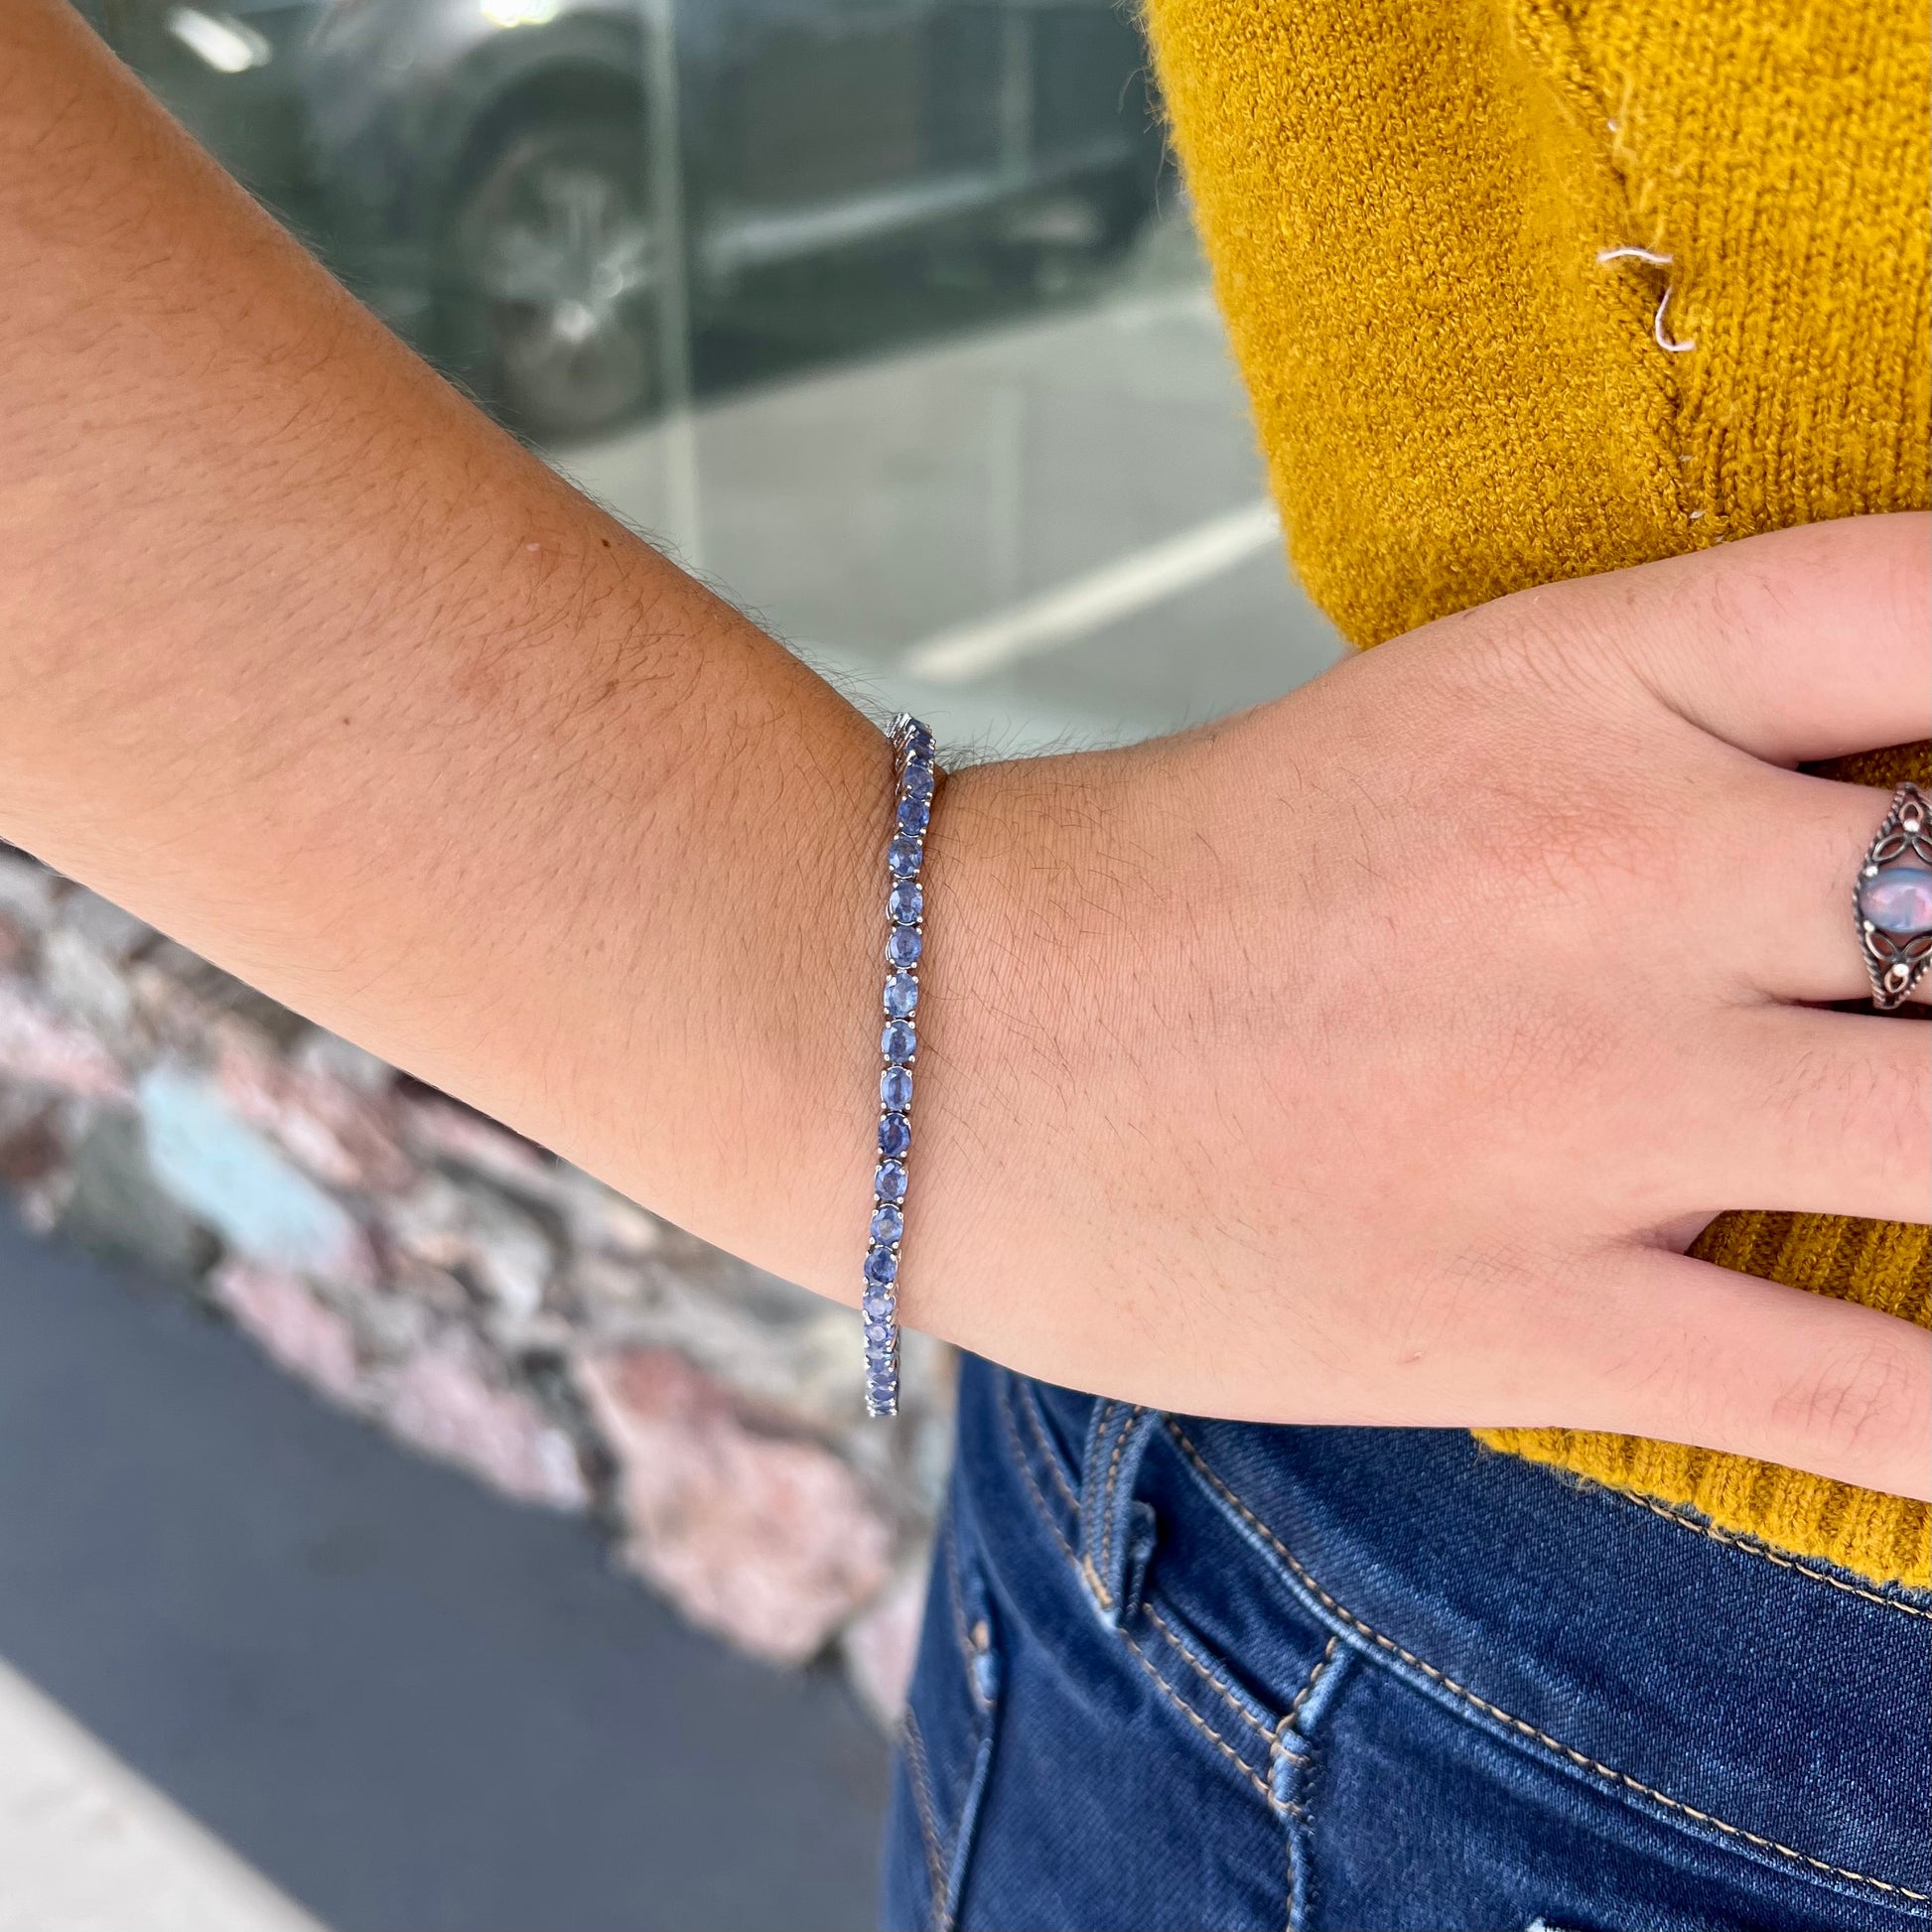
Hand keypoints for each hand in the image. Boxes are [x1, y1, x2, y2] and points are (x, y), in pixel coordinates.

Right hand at [916, 515, 1930, 1497]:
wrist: (933, 1042)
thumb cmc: (1180, 889)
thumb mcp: (1434, 723)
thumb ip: (1677, 729)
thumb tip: (1897, 801)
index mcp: (1580, 683)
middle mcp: (1618, 870)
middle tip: (1930, 1001)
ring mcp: (1586, 1102)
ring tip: (1922, 1159)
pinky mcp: (1527, 1313)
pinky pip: (1867, 1395)